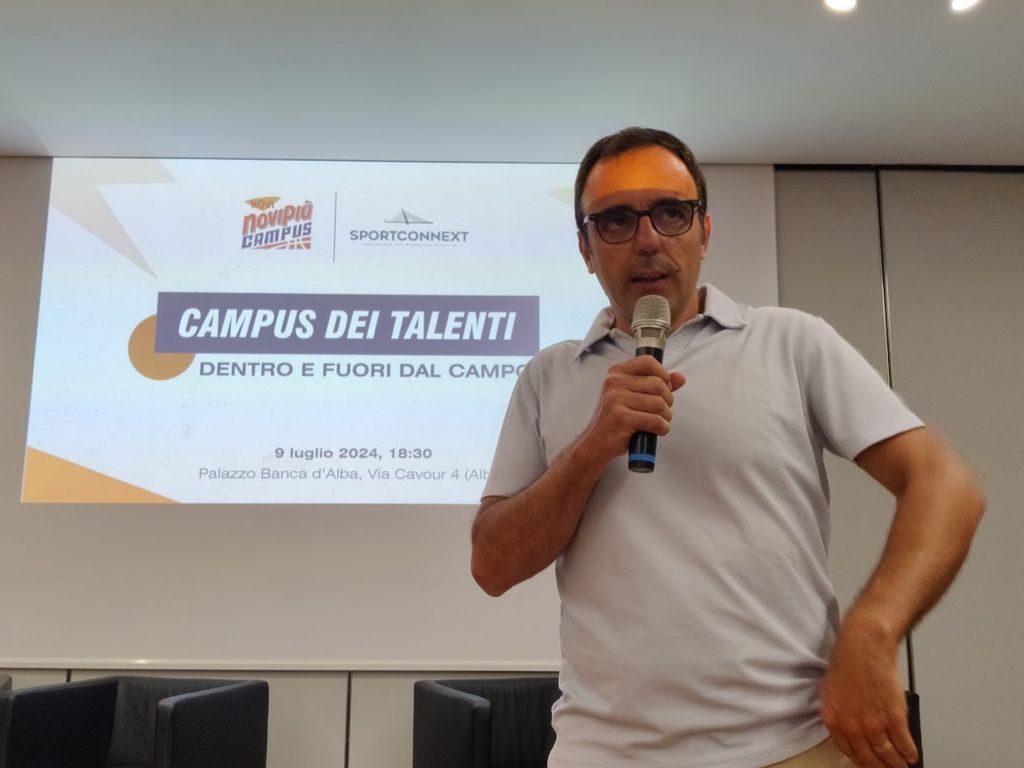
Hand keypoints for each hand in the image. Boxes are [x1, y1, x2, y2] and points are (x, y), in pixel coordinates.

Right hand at [579, 356, 684, 465]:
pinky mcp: (621, 417)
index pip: (648, 362)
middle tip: (661, 411)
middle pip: (658, 384)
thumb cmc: (616, 420)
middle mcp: (614, 382)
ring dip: (666, 416)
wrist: (596, 443)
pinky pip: (655, 420)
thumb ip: (656, 385)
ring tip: (658, 422)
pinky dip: (662, 428)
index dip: (663, 375)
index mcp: (616, 373)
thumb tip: (680, 377)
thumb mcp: (633, 397)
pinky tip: (656, 431)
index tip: (664, 389)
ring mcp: (616, 399)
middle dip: (667, 401)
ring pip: (659, 403)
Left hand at [820, 613, 918, 767]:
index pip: (848, 751)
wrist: (864, 648)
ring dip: (896, 764)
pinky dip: (909, 752)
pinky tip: (911, 755)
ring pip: (887, 755)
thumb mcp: (832, 693)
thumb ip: (842, 715)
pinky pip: (903, 743)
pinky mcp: (893, 718)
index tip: (870, 764)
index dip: (862, 761)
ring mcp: (873, 724)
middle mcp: (852, 726)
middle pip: (868, 758)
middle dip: (880, 767)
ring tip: (902, 766)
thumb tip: (853, 732)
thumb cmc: (848, 663)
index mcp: (834, 720)